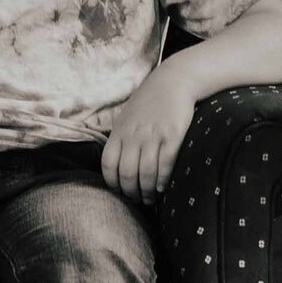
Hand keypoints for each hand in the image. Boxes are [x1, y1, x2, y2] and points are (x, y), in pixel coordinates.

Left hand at [101, 67, 195, 204]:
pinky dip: (162, 180)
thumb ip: (119, 139)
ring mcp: (153, 136)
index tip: (119, 192)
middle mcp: (134, 135)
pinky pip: (165, 164)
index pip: (108, 165)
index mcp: (119, 132)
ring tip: (150, 199)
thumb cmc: (148, 103)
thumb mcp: (126, 118)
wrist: (173, 81)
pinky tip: (162, 188)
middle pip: (126, 173)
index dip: (112, 184)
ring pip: (145, 173)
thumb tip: (115, 166)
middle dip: (130, 192)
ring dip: (147, 191)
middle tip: (136, 200)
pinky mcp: (172, 136)